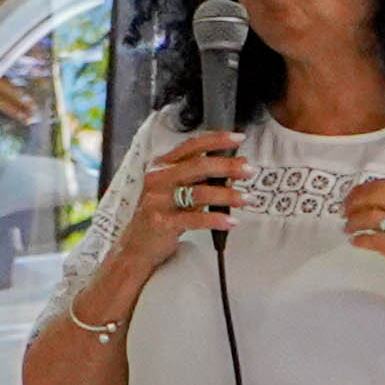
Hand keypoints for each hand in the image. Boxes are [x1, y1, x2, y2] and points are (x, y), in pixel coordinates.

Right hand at [114, 129, 246, 270]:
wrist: (135, 246)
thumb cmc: (159, 216)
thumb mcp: (177, 193)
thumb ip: (201, 180)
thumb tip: (233, 170)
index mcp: (162, 167)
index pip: (191, 146)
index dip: (216, 140)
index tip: (238, 138)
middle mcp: (158, 179)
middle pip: (198, 166)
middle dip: (227, 166)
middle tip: (248, 170)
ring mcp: (159, 200)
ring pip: (199, 192)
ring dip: (228, 195)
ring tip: (247, 198)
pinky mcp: (162, 222)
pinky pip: (195, 219)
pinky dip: (216, 219)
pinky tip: (231, 221)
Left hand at [338, 175, 384, 321]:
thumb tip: (369, 203)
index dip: (362, 190)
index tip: (350, 199)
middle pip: (378, 196)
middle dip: (355, 202)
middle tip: (344, 212)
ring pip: (375, 217)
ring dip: (355, 222)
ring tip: (348, 229)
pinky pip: (379, 242)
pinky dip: (362, 240)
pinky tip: (356, 242)